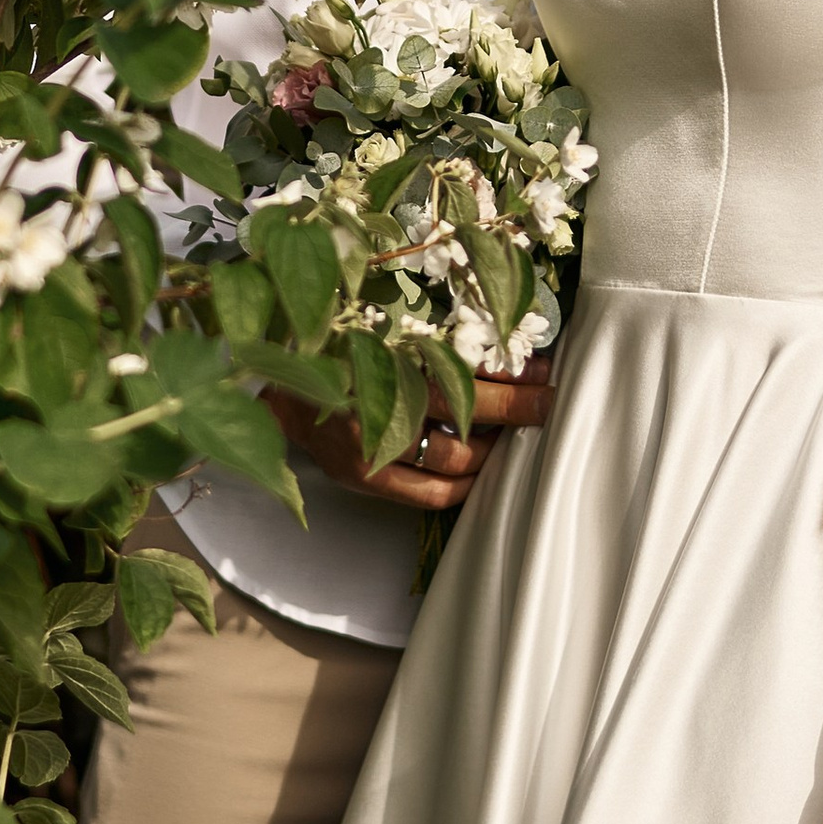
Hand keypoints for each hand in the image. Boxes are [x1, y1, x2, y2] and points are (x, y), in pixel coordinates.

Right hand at [265, 355, 551, 513]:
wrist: (276, 384)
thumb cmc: (336, 346)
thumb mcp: (383, 328)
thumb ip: (432, 336)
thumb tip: (500, 342)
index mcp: (381, 358)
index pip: (461, 372)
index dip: (508, 377)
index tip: (543, 370)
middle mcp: (373, 406)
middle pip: (465, 416)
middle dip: (514, 411)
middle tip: (545, 403)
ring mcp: (368, 449)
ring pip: (454, 461)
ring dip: (493, 449)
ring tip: (513, 434)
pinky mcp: (362, 477)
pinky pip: (430, 495)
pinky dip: (465, 485)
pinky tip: (481, 469)